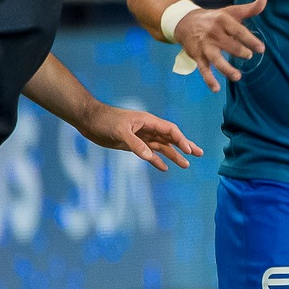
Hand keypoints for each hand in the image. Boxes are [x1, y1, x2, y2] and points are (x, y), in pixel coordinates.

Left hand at [77, 104, 203, 172]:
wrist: (89, 120)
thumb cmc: (104, 121)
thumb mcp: (120, 132)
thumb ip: (135, 144)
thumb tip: (150, 157)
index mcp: (148, 121)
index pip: (170, 130)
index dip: (181, 140)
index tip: (189, 150)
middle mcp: (148, 129)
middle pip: (171, 138)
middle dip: (185, 146)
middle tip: (199, 154)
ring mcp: (141, 137)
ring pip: (162, 147)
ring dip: (173, 155)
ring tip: (186, 165)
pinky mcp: (133, 145)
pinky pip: (149, 153)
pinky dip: (156, 160)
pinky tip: (163, 168)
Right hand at [173, 0, 267, 91]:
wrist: (184, 22)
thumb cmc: (214, 19)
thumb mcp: (230, 12)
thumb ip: (249, 9)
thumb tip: (264, 0)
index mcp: (222, 21)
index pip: (238, 30)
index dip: (250, 40)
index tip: (261, 49)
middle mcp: (213, 33)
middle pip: (227, 44)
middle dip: (238, 51)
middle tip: (248, 56)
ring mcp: (204, 46)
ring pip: (215, 59)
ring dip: (225, 68)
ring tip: (237, 76)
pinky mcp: (197, 56)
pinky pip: (203, 69)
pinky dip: (209, 80)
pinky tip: (216, 89)